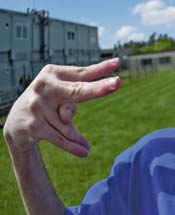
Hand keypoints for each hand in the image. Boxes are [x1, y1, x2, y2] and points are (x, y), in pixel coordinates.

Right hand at [3, 58, 120, 156]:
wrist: (16, 123)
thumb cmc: (47, 103)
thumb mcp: (60, 96)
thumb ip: (72, 100)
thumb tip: (66, 116)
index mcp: (53, 74)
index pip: (82, 73)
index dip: (100, 69)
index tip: (117, 62)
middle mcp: (44, 87)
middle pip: (78, 91)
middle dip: (98, 89)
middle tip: (117, 83)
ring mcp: (37, 105)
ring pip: (70, 124)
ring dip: (77, 137)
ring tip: (84, 145)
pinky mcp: (34, 125)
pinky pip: (61, 138)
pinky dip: (73, 146)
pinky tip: (85, 152)